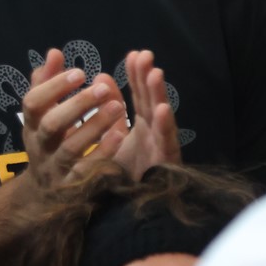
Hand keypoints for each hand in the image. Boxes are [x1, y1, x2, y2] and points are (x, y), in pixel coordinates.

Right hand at [19, 49, 127, 193]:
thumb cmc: (50, 143)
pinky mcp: (74, 188)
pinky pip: (89, 170)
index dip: (53, 87)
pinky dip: (105, 151)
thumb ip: (47, 83)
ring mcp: (56, 169)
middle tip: (102, 87)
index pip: (32, 104)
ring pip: (72, 148)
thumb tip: (54, 52)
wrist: (46, 196)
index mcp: (31, 126)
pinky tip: (122, 133)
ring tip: (117, 106)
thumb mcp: (43, 115)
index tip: (80, 72)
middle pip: (51, 126)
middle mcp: (39, 148)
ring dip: (94, 126)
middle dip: (76, 105)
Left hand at [107, 50, 181, 175]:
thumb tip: (101, 76)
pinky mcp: (165, 165)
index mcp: (142, 126)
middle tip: (145, 55)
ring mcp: (161, 148)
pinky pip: (164, 143)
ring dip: (158, 94)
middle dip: (148, 78)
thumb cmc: (123, 171)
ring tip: (155, 73)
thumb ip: (109, 106)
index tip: (134, 54)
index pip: (139, 96)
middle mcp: (154, 134)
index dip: (137, 75)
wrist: (127, 212)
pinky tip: (160, 109)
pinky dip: (163, 125)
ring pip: (160, 118)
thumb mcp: (112, 134)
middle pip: (151, 101)